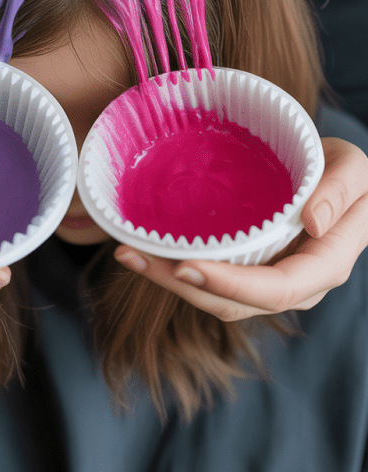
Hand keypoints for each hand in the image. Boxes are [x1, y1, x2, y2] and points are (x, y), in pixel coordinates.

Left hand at [114, 136, 367, 320]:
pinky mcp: (250, 270)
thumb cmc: (347, 172)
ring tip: (126, 253)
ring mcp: (270, 281)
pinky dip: (177, 268)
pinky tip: (147, 249)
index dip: (229, 284)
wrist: (344, 181)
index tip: (185, 267)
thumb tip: (314, 222)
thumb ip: (340, 190)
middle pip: (234, 302)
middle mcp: (296, 285)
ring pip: (216, 297)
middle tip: (132, 255)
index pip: (276, 289)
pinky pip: (213, 280)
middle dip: (180, 285)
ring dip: (169, 280)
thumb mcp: (354, 169)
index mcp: (325, 264)